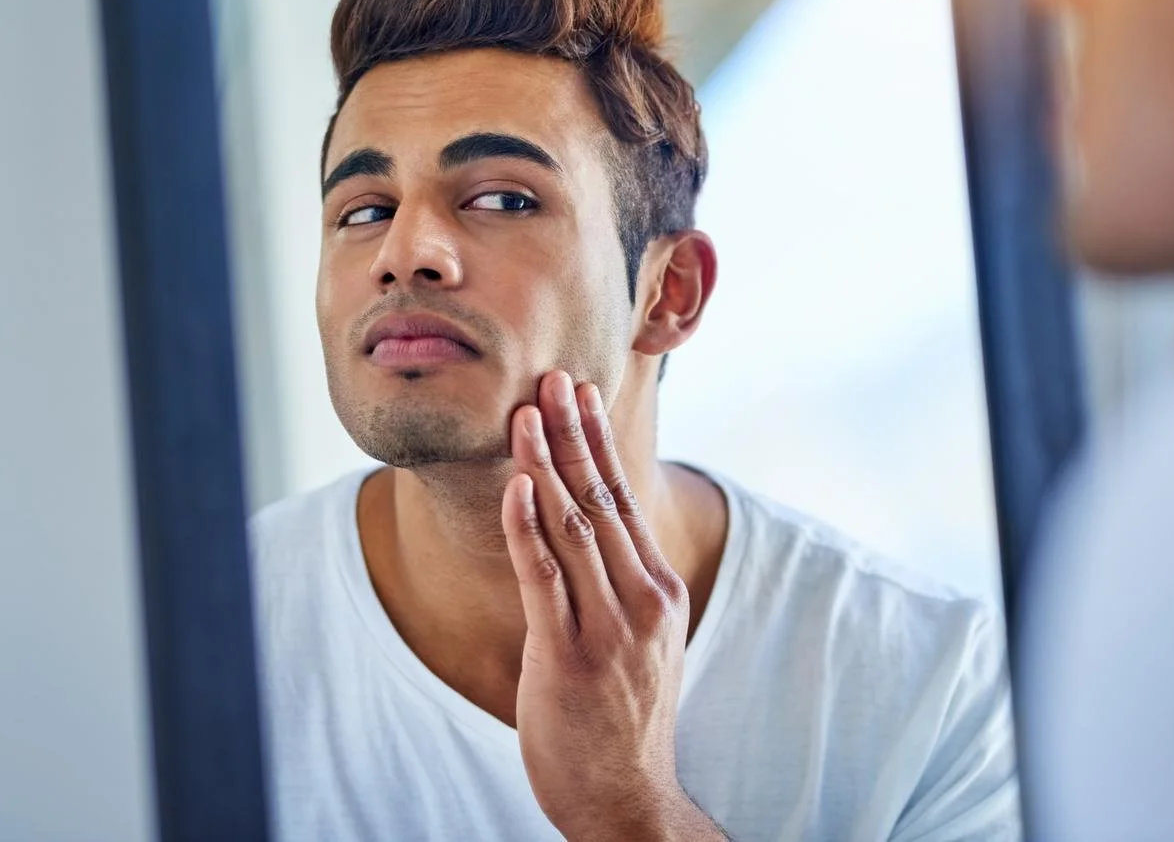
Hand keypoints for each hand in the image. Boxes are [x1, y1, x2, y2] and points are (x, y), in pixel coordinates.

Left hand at [501, 371, 726, 841]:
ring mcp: (606, 628)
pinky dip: (528, 526)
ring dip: (545, 463)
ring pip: (571, 526)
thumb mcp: (637, 638)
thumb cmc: (622, 715)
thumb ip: (619, 582)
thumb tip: (591, 524)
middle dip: (570, 433)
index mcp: (656, 589)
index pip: (623, 496)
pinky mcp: (566, 656)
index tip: (578, 392)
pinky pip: (543, 578)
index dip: (596, 441)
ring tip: (524, 413)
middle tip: (549, 378)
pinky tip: (516, 486)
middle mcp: (639, 600)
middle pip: (600, 498)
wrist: (626, 796)